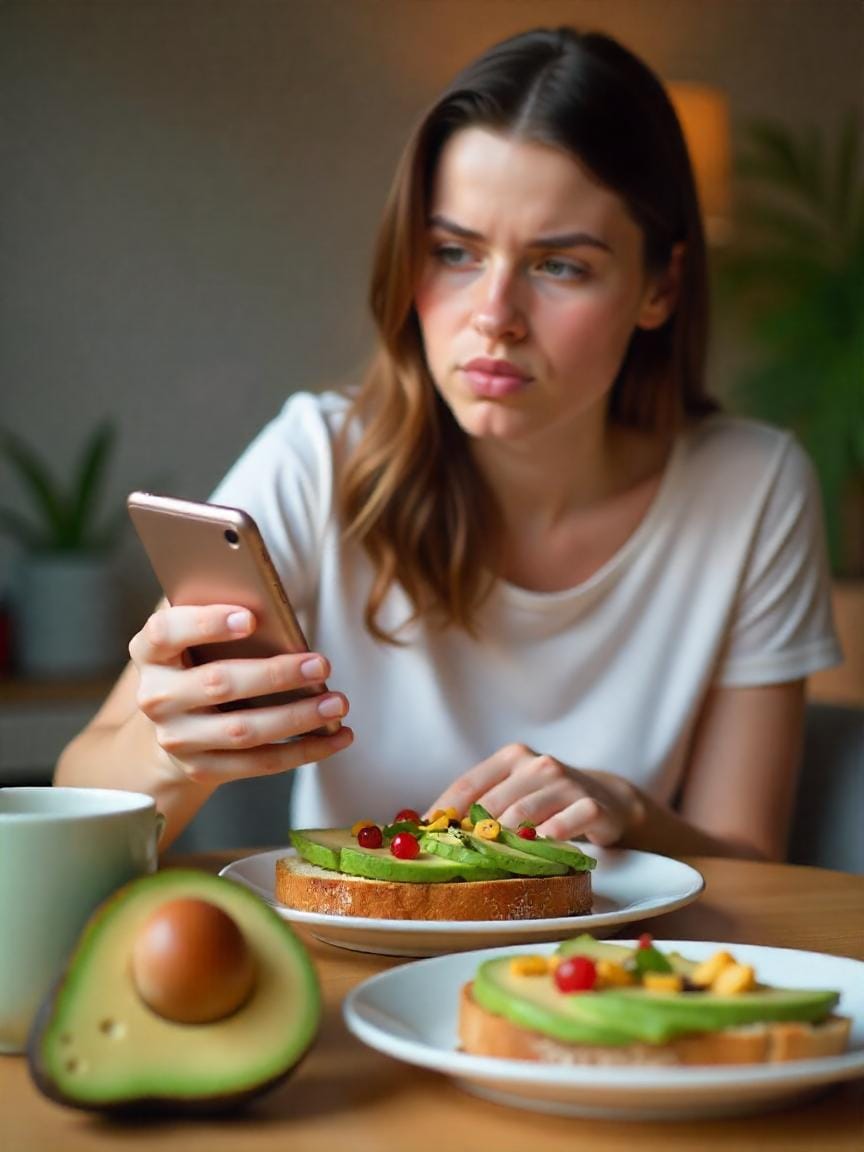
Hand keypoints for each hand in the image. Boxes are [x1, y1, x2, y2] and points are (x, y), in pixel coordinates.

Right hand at [128, 603, 352, 783]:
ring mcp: (176, 739)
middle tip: (322, 664)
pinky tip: (338, 737)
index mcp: (150, 653)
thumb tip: (273, 608)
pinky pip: (259, 764)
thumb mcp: (196, 635)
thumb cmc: (199, 660)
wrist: (172, 722)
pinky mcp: (202, 769)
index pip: (166, 633)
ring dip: (297, 717)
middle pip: (218, 684)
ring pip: (243, 731)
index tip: (251, 618)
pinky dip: (304, 751)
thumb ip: (221, 617)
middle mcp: (156, 697)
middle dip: (276, 675)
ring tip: (337, 703)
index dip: (206, 624)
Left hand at [427, 743, 643, 845]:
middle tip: (454, 861)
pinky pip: (560, 829)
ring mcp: (566, 783)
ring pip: (523, 816)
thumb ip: (483, 803)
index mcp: (511, 757)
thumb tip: (432, 828)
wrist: (609, 799)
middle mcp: (537, 765)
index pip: (468, 785)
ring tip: (488, 865)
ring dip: (502, 843)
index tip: (423, 837)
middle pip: (492, 804)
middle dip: (470, 835)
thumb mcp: (517, 791)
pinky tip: (534, 859)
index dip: (443, 812)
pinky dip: (543, 845)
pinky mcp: (591, 805)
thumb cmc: (549, 799)